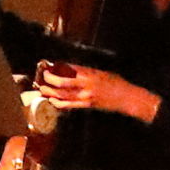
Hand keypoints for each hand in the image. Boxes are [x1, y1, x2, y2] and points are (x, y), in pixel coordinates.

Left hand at [33, 60, 160, 123]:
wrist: (127, 98)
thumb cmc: (116, 83)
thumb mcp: (102, 72)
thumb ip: (87, 71)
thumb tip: (72, 70)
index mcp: (91, 73)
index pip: (70, 68)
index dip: (58, 66)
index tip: (50, 65)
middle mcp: (87, 85)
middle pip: (63, 82)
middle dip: (50, 79)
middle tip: (43, 76)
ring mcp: (86, 96)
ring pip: (63, 95)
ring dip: (51, 92)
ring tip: (42, 88)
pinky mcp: (87, 105)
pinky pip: (70, 105)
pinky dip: (59, 103)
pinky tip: (52, 101)